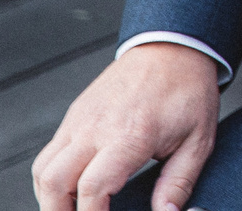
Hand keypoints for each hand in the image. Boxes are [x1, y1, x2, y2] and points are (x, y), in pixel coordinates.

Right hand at [32, 42, 219, 210]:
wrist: (174, 47)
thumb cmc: (188, 89)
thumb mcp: (198, 139)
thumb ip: (179, 182)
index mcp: (130, 135)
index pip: (92, 188)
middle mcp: (97, 127)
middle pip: (53, 182)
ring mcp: (81, 119)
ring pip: (43, 169)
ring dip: (50, 196)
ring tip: (72, 209)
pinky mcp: (75, 114)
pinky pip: (49, 152)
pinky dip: (52, 176)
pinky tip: (72, 187)